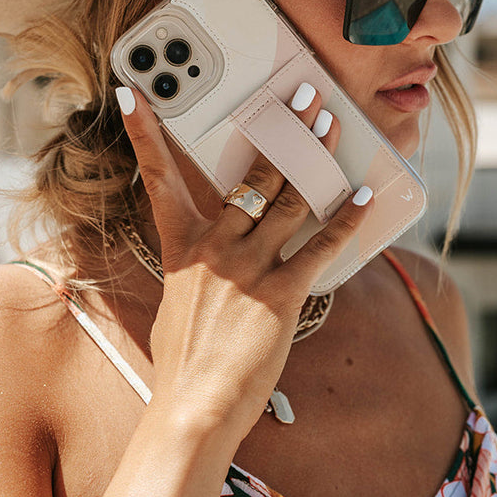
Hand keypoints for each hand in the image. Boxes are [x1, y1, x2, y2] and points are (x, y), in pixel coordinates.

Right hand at [115, 83, 372, 436]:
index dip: (144, 132)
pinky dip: (345, 222)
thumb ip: (201, 263)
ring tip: (333, 127)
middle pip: (252, 175)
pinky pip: (319, 247)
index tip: (133, 91)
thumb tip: (223, 245)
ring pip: (289, 199)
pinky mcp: (280, 294)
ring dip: (316, 158)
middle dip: (283, 130)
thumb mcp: (179, 298)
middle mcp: (214, 248)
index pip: (157, 177)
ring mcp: (247, 268)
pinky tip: (363, 200)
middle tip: (304, 96)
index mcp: (182, 246)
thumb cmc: (185, 359)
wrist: (193, 405)